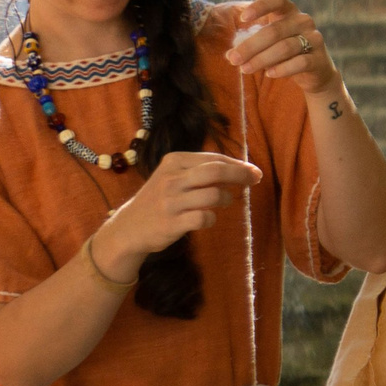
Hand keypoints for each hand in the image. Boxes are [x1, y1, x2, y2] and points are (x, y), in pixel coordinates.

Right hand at [100, 150, 265, 266]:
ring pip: (213, 195)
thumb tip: (239, 169)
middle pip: (216, 171)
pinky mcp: (171, 223)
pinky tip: (207, 218)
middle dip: (241, 175)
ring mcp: (171, 201)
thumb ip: (200, 170)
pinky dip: (212, 219)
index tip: (254, 171)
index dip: (238, 164)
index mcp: (173, 162)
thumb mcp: (173, 176)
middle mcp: (171, 179)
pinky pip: (204, 218)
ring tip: (223, 202)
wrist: (129, 227)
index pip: (213, 158)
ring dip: (226, 199)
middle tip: (256, 180)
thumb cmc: (160, 199)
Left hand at [223, 0, 341, 96]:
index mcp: (289, 11)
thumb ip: (250, 44)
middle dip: (250, 46)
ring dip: (261, 59)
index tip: (243, 18)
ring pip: (285, 47)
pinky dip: (282, 69)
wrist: (316, 71)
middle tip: (233, 59)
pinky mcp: (320, 59)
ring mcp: (315, 39)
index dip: (260, 6)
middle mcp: (303, 21)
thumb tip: (230, 55)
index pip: (277, 0)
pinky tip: (270, 74)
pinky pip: (300, 62)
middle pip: (274, 31)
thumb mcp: (268, 42)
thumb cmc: (285, 51)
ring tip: (245, 69)